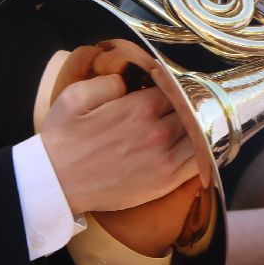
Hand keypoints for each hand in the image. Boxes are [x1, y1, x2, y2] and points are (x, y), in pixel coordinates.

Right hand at [41, 75, 197, 215]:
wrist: (56, 183)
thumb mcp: (75, 96)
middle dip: (189, 104)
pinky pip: (200, 162)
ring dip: (201, 125)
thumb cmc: (63, 141)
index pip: (175, 88)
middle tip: (183, 104)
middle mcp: (158, 131)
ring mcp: (165, 158)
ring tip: (196, 122)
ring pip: (200, 133)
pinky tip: (202, 144)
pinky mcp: (166, 181)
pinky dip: (206, 150)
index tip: (170, 87)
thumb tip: (128, 81)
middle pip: (191, 109)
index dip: (174, 86)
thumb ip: (107, 82)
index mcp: (139, 107)